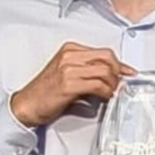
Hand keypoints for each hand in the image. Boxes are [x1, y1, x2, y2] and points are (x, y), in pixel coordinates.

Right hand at [9, 42, 134, 126]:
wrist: (27, 104)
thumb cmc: (45, 92)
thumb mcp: (66, 73)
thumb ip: (86, 70)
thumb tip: (110, 76)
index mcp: (70, 49)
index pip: (103, 52)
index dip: (119, 63)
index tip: (128, 72)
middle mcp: (69, 56)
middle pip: (107, 58)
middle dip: (119, 72)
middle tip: (120, 84)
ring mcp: (68, 69)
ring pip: (105, 71)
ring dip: (113, 84)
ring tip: (111, 93)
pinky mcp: (69, 84)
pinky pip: (98, 85)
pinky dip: (106, 92)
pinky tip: (105, 97)